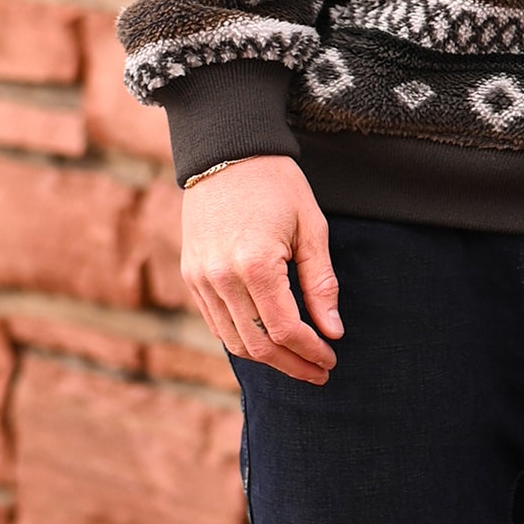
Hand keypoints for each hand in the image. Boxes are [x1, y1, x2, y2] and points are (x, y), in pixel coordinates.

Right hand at [181, 156, 342, 384]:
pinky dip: (242, 338)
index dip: (310, 351)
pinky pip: (216, 323)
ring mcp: (200, 279)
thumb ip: (321, 282)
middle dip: (291, 364)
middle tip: (319, 371)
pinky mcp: (191, 276)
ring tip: (297, 361)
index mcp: (255, 264)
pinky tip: (267, 340)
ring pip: (234, 341)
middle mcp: (221, 278)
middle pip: (257, 345)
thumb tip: (332, 330)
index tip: (331, 358)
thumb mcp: (311, 226)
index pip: (284, 329)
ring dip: (267, 359)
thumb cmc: (277, 184)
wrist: (228, 152)